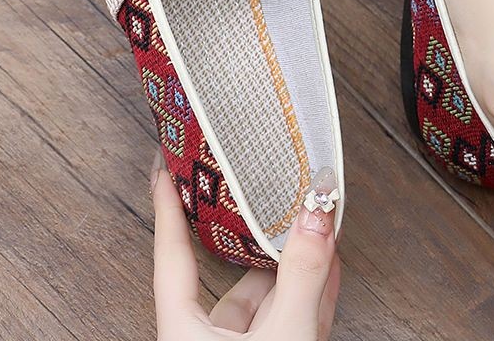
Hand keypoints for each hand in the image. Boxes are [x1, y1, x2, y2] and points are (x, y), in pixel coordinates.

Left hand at [151, 154, 340, 339]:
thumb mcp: (284, 334)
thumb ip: (301, 275)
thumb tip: (316, 213)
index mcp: (185, 331)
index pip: (173, 255)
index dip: (168, 208)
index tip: (166, 168)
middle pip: (234, 276)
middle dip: (263, 238)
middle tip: (272, 195)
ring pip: (267, 300)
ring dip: (295, 265)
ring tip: (317, 226)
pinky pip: (289, 321)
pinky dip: (309, 292)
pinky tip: (328, 268)